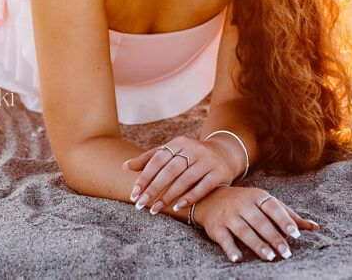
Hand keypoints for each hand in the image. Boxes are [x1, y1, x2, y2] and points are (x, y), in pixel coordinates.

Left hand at [123, 135, 239, 214]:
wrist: (225, 154)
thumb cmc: (191, 156)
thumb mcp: (172, 153)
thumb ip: (149, 159)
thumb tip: (125, 166)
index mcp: (179, 142)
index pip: (157, 160)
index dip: (144, 177)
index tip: (133, 194)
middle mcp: (193, 148)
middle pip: (169, 170)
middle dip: (153, 189)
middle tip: (140, 205)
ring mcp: (208, 160)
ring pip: (184, 180)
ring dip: (168, 196)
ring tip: (155, 209)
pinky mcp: (220, 172)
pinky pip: (202, 187)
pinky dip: (189, 197)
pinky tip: (177, 207)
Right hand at [195, 187, 318, 262]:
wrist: (209, 198)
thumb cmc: (245, 203)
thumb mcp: (265, 203)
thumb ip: (288, 215)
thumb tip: (315, 227)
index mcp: (257, 196)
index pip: (272, 207)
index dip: (283, 220)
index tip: (295, 234)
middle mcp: (242, 204)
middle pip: (260, 222)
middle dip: (274, 237)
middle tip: (286, 253)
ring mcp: (228, 215)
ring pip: (244, 231)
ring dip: (257, 244)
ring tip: (270, 257)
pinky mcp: (216, 227)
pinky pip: (224, 239)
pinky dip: (230, 249)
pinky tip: (238, 259)